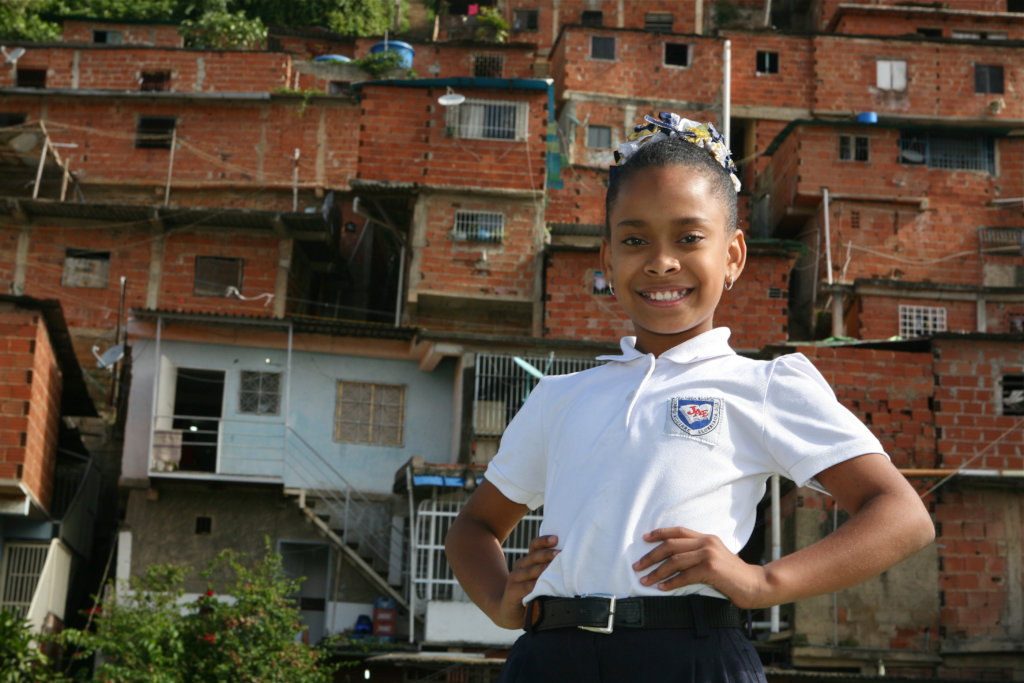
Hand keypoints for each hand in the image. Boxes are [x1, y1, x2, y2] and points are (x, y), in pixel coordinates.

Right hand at [495, 535, 559, 628]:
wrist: (509, 612)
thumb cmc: (531, 594)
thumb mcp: (540, 580)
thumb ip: (550, 571)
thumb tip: (571, 563)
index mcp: (528, 561)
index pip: (535, 546)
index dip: (544, 541)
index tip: (556, 538)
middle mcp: (520, 566)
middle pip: (533, 556)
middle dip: (547, 554)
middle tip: (559, 553)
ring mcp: (514, 578)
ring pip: (529, 570)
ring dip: (541, 569)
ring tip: (551, 567)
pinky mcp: (511, 591)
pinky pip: (524, 587)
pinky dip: (532, 585)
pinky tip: (540, 585)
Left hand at [632, 527, 769, 608]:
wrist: (757, 584)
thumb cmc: (734, 576)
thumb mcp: (716, 558)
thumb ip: (699, 555)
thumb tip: (675, 560)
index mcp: (707, 538)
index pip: (678, 531)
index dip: (660, 533)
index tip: (644, 538)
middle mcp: (707, 543)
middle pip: (671, 545)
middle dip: (651, 555)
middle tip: (637, 565)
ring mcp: (709, 554)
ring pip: (674, 560)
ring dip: (657, 571)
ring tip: (645, 579)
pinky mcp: (711, 569)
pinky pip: (685, 575)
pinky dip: (671, 582)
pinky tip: (662, 588)